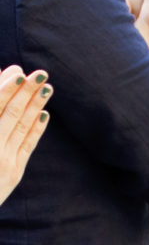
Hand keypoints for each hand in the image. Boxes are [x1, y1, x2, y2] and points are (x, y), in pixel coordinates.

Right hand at [0, 67, 48, 206]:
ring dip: (36, 105)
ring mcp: (3, 162)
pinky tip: (45, 114)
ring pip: (21, 128)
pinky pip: (27, 146)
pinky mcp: (14, 173)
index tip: (17, 71)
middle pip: (9, 114)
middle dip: (24, 92)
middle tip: (39, 73)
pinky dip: (36, 129)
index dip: (4, 88)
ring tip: (47, 88)